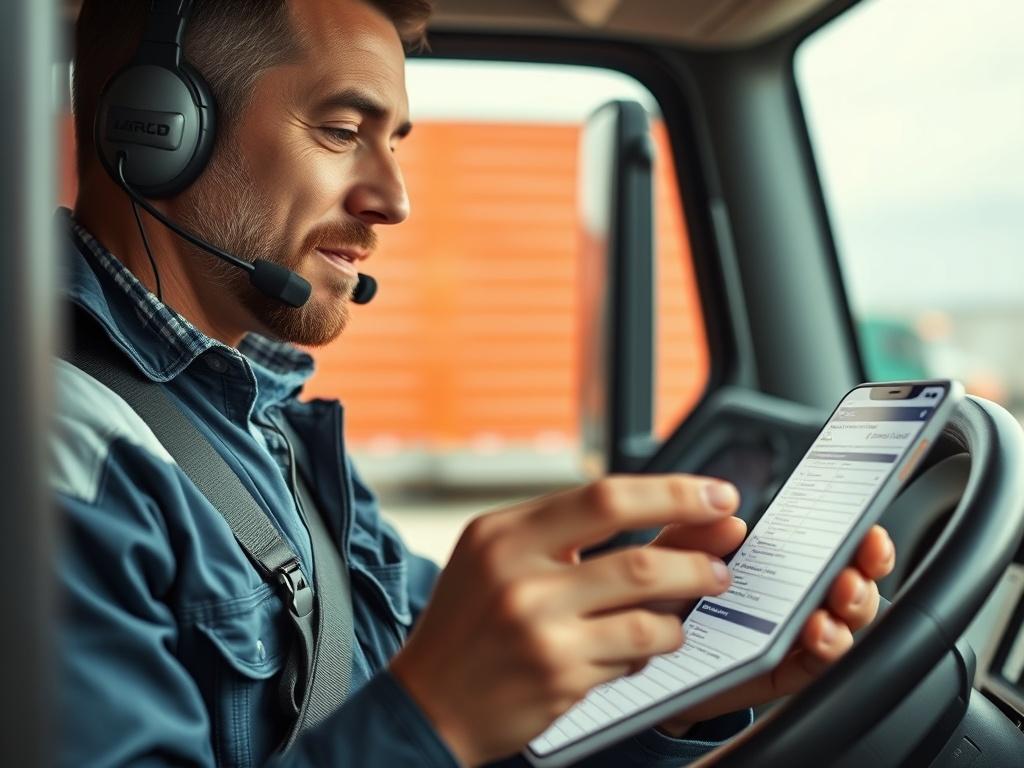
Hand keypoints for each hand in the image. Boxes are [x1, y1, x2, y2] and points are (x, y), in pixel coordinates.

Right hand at [389, 475, 739, 765]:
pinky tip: (647, 641)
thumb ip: (577, 536)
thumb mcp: (505, 559)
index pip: (605, 497)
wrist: (426, 703)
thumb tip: (670, 509)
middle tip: (725, 555)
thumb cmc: (470, 623)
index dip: (673, 493)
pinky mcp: (558, 675)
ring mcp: (539, 629)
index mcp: (504, 532)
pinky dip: (654, 645)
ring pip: (649, 613)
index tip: (716, 494)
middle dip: (699, 555)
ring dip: (686, 604)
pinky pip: (634, 654)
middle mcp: (519, 575)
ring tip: (696, 596)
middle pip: (640, 559)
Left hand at [656, 524, 895, 733]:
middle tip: (848, 578)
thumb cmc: (666, 594)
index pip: (835, 544)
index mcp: (779, 559)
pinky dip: (823, 653)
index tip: (867, 532)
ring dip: (846, 619)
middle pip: (853, 586)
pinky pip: (814, 666)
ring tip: (826, 616)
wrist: (644, 649)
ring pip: (843, 626)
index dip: (860, 540)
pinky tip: (814, 638)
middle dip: (862, 581)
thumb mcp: (670, 557)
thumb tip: (733, 524)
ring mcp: (793, 635)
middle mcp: (797, 595)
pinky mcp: (781, 673)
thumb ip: (694, 536)